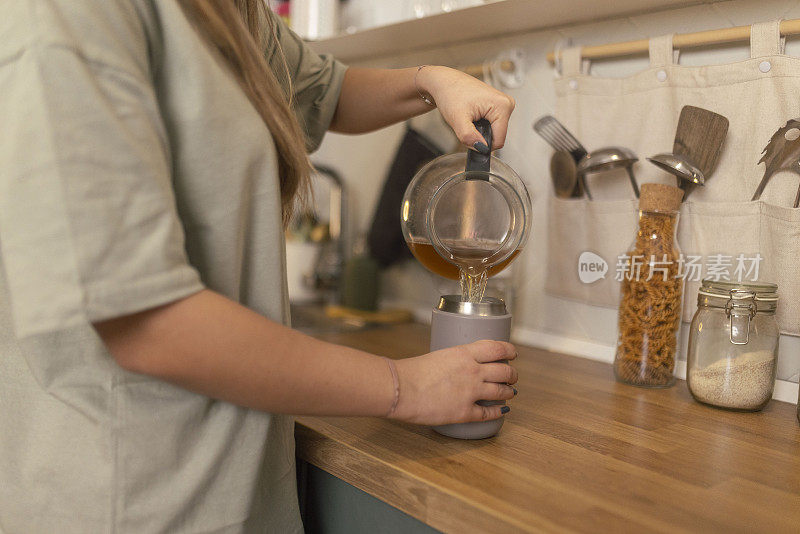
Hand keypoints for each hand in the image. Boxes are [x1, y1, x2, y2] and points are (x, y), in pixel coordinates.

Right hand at [390, 340, 517, 424]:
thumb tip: (460, 368)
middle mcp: (472, 372)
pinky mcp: (465, 412)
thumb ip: (454, 361)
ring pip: (502, 391)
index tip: (513, 353)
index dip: (510, 351)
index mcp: (464, 354)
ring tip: (510, 392)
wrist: (400, 389)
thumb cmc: (411, 372)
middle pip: (504, 371)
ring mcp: (471, 392)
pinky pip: (489, 413)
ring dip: (509, 391)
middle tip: (512, 375)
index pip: (497, 349)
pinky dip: (499, 411)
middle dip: (512, 373)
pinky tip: (502, 410)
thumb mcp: (438, 356)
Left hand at [416, 66, 515, 152]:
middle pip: (496, 136)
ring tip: (468, 117)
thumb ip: (469, 137)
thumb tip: (482, 148)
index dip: (482, 144)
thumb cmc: (450, 94)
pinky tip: (472, 114)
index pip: (498, 141)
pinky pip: (492, 125)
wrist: (444, 82)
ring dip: (479, 130)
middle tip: (467, 122)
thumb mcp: (458, 119)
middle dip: (480, 135)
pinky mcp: (498, 106)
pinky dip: (480, 124)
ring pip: (493, 132)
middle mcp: (507, 104)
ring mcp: (503, 104)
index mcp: (502, 106)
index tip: (469, 134)